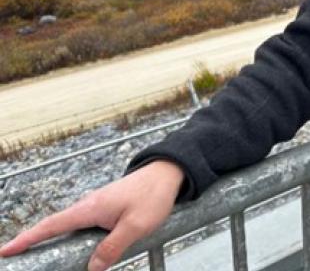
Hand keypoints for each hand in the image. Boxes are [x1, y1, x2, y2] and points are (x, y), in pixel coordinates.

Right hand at [0, 159, 183, 270]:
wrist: (167, 173)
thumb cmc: (153, 194)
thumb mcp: (136, 226)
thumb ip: (112, 248)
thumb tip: (92, 268)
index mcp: (90, 208)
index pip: (51, 225)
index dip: (27, 238)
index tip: (6, 250)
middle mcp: (88, 205)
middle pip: (54, 226)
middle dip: (32, 241)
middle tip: (16, 255)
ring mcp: (96, 206)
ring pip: (69, 226)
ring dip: (52, 239)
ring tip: (38, 254)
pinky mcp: (105, 208)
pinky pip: (82, 225)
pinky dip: (71, 235)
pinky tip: (75, 247)